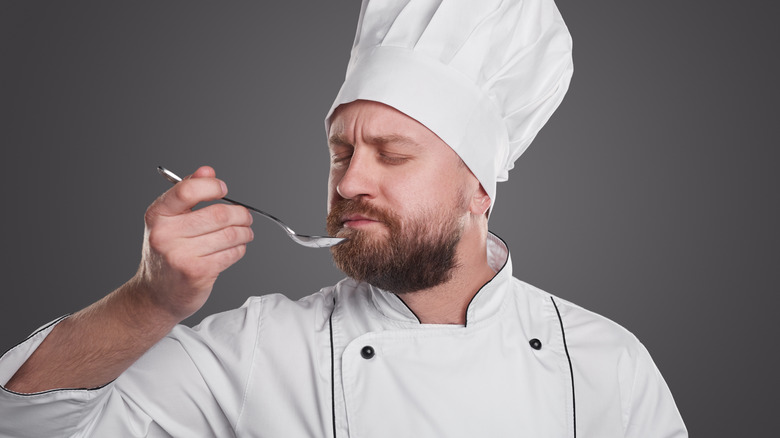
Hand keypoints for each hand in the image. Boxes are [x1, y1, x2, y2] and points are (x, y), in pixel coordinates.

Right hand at [133, 166, 253, 321]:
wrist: (155, 295)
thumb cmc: (167, 253)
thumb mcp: (169, 220)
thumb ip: (188, 192)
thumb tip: (207, 170)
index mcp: (157, 215)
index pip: (188, 190)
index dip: (212, 186)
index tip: (224, 189)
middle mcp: (165, 234)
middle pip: (218, 214)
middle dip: (240, 214)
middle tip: (245, 217)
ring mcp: (180, 255)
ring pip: (229, 234)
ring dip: (245, 232)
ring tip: (245, 233)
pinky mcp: (196, 273)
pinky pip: (231, 254)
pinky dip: (240, 249)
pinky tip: (236, 248)